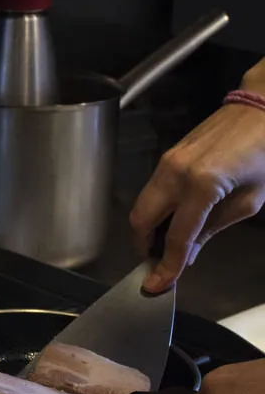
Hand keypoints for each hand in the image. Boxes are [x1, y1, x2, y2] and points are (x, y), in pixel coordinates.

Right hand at [130, 59, 264, 292]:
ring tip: (165, 242)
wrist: (262, 108)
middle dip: (145, 247)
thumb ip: (212, 229)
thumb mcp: (249, 201)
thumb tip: (187, 254)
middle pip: (141, 221)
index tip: (156, 286)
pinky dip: (154, 212)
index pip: (177, 236)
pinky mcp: (166, 157)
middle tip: (158, 262)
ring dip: (148, 230)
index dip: (167, 265)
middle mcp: (176, 173)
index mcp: (203, 186)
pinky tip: (170, 220)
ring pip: (141, 207)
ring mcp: (166, 163)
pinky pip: (150, 192)